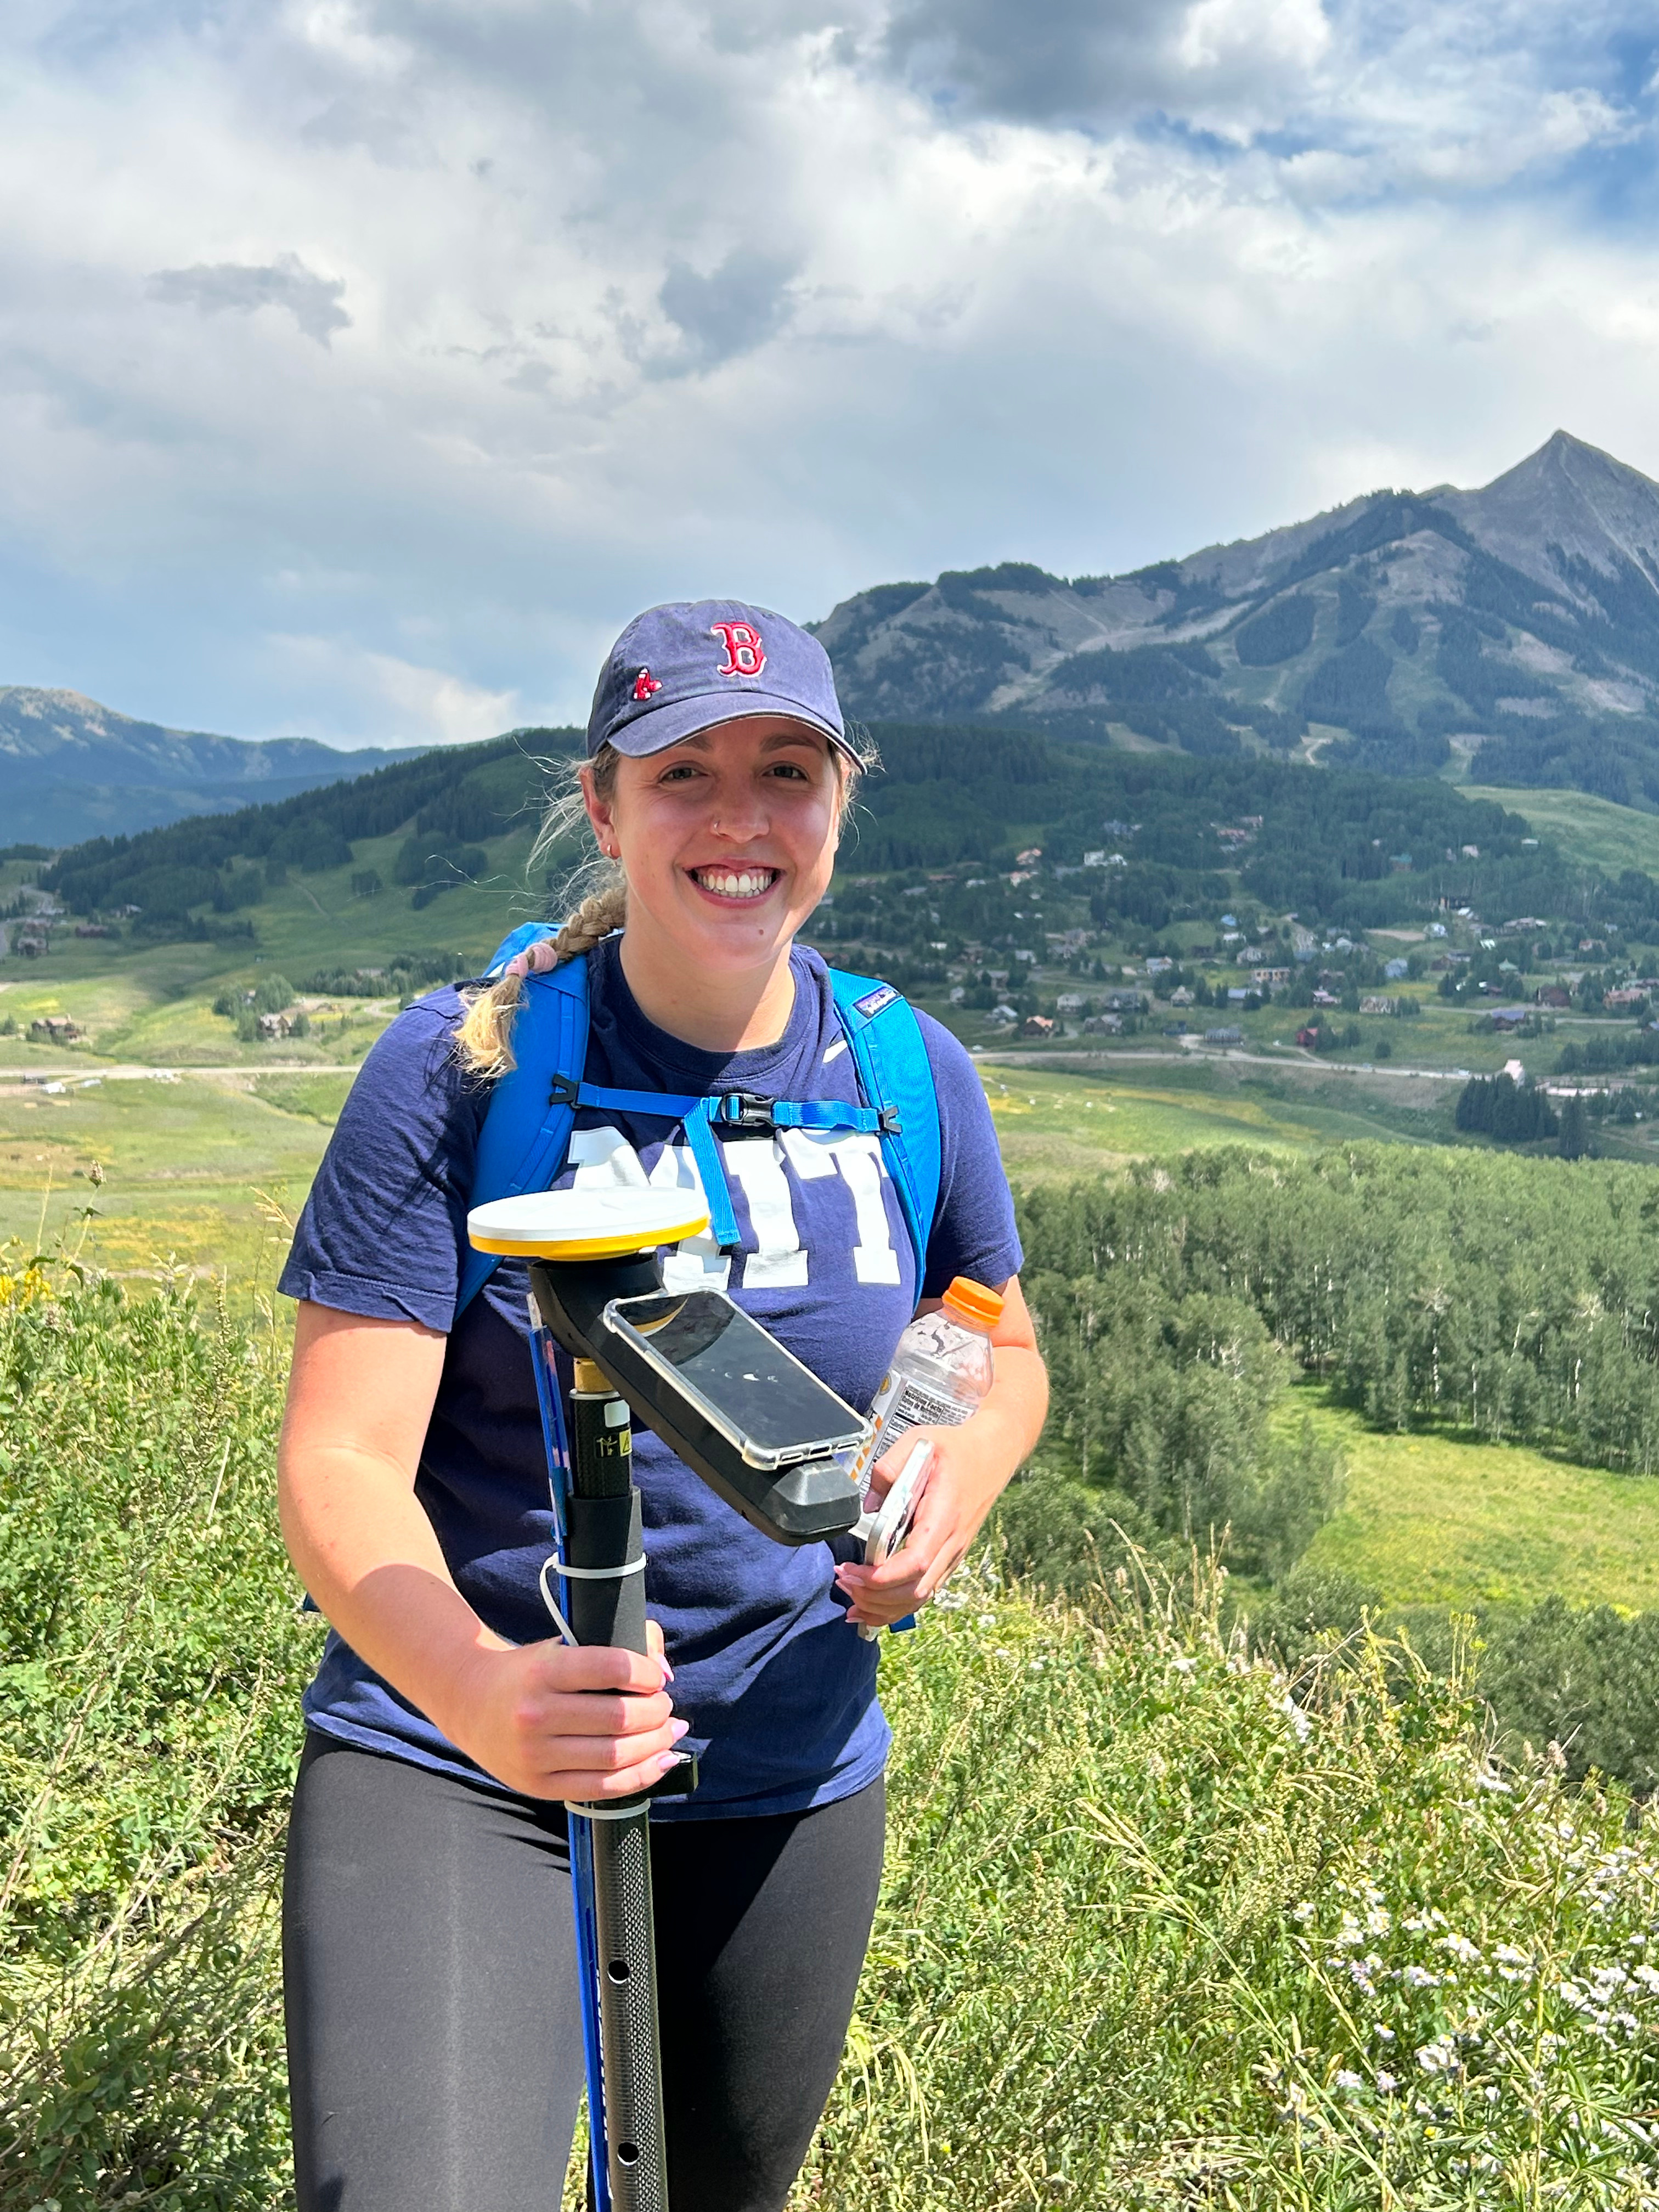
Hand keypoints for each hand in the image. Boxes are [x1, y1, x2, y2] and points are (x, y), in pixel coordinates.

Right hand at [443, 1619, 686, 1800]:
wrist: (469, 1702)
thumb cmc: (530, 1671)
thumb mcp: (562, 1645)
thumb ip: (618, 1642)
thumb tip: (664, 1671)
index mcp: (544, 1670)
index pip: (612, 1668)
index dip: (647, 1673)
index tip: (656, 1678)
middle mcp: (536, 1714)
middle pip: (619, 1718)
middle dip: (656, 1712)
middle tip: (665, 1705)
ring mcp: (535, 1755)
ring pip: (616, 1756)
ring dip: (656, 1744)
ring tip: (668, 1730)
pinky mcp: (538, 1786)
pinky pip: (603, 1788)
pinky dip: (641, 1776)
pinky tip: (661, 1760)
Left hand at [833, 1426, 998, 1631]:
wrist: (993, 1455)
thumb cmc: (956, 1449)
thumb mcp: (918, 1441)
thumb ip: (888, 1468)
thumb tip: (869, 1506)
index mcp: (943, 1516)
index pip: (916, 1562)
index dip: (882, 1577)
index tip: (852, 1571)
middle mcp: (952, 1543)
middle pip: (915, 1591)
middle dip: (875, 1597)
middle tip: (843, 1581)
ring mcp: (953, 1554)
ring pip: (920, 1599)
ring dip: (884, 1608)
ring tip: (852, 1599)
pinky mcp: (949, 1558)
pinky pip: (924, 1592)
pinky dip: (897, 1606)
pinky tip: (873, 1606)